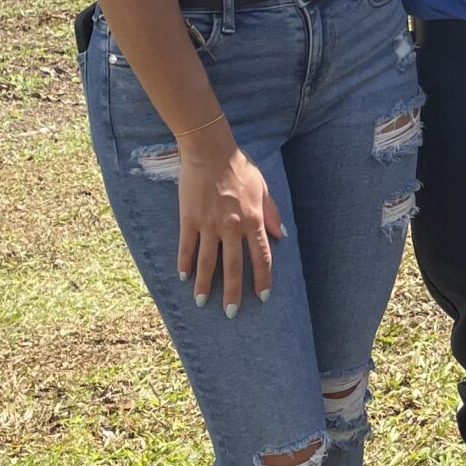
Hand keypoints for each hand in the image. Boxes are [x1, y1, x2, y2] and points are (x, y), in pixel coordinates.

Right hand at [176, 130, 285, 314]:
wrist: (210, 151)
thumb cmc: (239, 166)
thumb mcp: (263, 187)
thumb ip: (272, 213)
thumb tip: (282, 235)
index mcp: (253, 220)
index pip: (261, 257)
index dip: (262, 279)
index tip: (263, 297)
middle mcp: (232, 227)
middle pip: (233, 267)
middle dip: (234, 293)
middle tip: (232, 314)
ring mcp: (209, 225)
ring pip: (208, 262)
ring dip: (206, 285)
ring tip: (203, 303)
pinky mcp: (189, 219)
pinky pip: (186, 247)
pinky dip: (185, 263)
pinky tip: (183, 277)